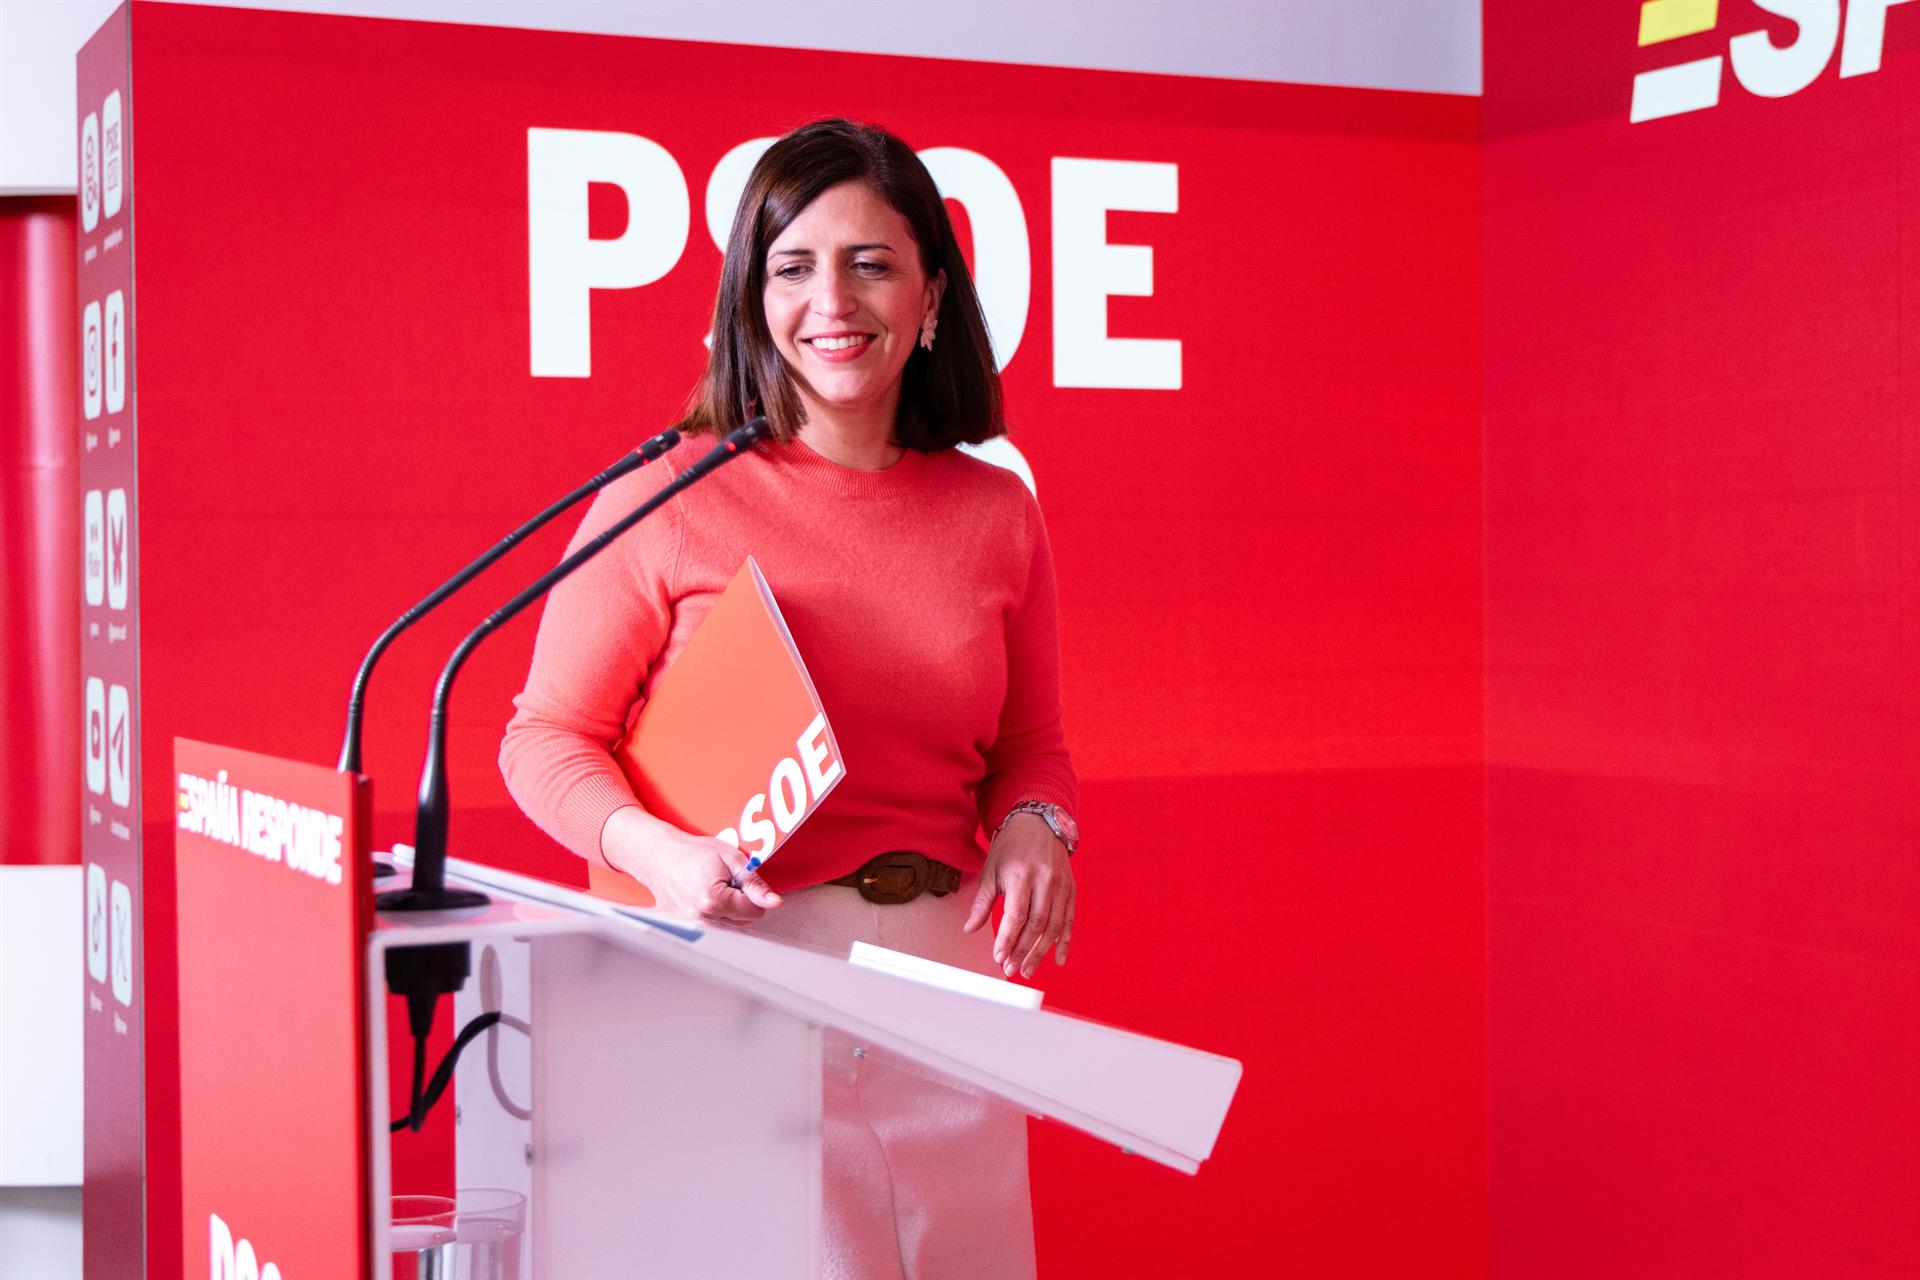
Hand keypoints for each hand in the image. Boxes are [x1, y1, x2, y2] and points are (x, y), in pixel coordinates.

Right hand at [601, 805, 780, 923]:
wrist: (659, 855)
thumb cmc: (692, 853)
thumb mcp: (732, 858)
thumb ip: (755, 884)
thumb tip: (773, 902)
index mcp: (715, 902)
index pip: (756, 912)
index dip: (753, 893)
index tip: (739, 880)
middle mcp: (702, 920)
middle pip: (744, 922)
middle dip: (742, 902)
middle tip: (726, 882)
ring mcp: (692, 926)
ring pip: (731, 927)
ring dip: (729, 910)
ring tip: (714, 889)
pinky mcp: (686, 927)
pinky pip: (714, 927)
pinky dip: (715, 914)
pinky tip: (705, 898)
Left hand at [963, 811, 1074, 978]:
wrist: (1038, 823)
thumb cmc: (1010, 848)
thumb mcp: (991, 870)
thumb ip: (983, 902)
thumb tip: (970, 929)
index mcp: (1021, 874)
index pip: (1016, 914)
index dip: (1007, 939)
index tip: (998, 957)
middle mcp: (1045, 879)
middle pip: (1036, 924)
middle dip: (1023, 950)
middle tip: (1011, 969)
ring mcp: (1061, 885)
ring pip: (1054, 926)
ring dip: (1040, 952)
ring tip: (1027, 969)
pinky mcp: (1071, 889)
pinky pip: (1069, 920)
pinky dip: (1064, 942)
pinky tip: (1058, 960)